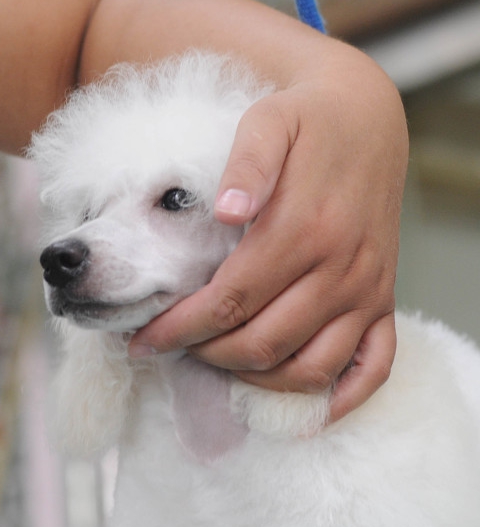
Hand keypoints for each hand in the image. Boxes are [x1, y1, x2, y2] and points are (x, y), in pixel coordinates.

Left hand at [128, 51, 405, 423]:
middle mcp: (342, 268)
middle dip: (204, 355)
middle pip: (262, 343)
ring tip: (211, 362)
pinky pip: (372, 369)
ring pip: (309, 367)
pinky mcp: (384, 301)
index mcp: (305, 228)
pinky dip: (336, 399)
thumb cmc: (303, 122)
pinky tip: (294, 409)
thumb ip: (245, 164)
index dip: (179, 329)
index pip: (231, 301)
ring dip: (253, 380)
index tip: (141, 341)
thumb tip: (226, 209)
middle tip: (167, 348)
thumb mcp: (267, 123)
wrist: (367, 117)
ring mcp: (368, 290)